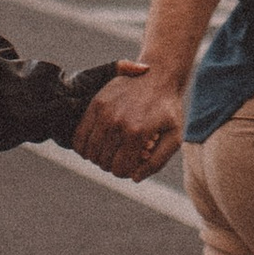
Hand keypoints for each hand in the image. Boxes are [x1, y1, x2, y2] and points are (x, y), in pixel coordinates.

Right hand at [73, 62, 186, 180]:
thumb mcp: (174, 138)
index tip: (130, 166)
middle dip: (112, 165)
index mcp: (137, 133)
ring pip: (89, 151)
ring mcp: (104, 112)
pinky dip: (83, 145)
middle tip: (122, 156)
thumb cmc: (168, 110)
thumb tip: (134, 178)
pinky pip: (80, 135)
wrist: (160, 75)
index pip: (119, 169)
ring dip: (98, 156)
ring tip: (110, 151)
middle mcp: (118, 123)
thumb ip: (156, 163)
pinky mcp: (96, 103)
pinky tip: (95, 144)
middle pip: (103, 162)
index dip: (124, 173)